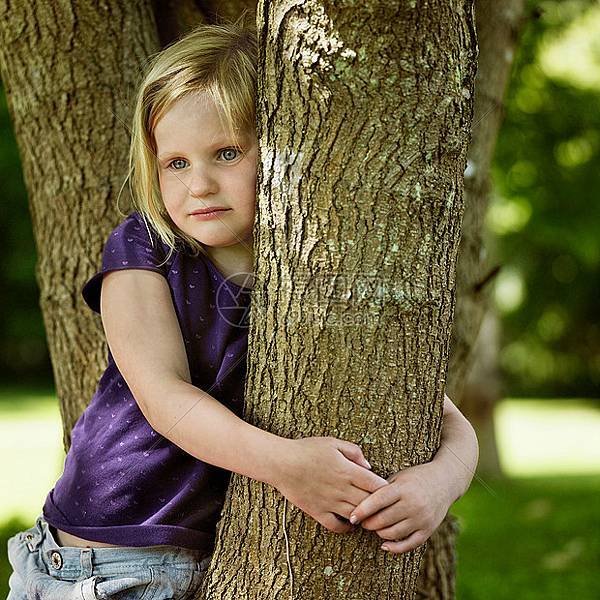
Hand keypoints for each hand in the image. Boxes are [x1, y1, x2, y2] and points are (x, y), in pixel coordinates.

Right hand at [272, 436, 388, 533]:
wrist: (281, 462)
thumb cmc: (306, 449)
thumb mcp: (332, 443)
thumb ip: (354, 451)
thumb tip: (369, 466)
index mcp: (347, 470)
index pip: (377, 485)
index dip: (385, 489)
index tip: (386, 489)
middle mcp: (342, 489)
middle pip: (369, 503)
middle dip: (378, 504)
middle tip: (380, 504)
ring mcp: (330, 502)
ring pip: (356, 516)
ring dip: (365, 516)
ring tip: (368, 514)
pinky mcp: (318, 512)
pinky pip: (337, 526)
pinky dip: (347, 528)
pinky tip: (350, 523)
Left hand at [349, 462, 452, 553]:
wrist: (444, 481)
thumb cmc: (415, 478)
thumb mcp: (398, 477)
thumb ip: (382, 489)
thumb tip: (358, 500)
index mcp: (403, 488)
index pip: (378, 501)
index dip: (362, 510)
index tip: (351, 517)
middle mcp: (412, 504)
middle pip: (383, 519)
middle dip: (368, 523)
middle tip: (362, 522)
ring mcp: (421, 518)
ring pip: (393, 533)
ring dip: (379, 533)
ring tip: (374, 527)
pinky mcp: (428, 530)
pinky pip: (408, 544)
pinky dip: (394, 548)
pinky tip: (384, 545)